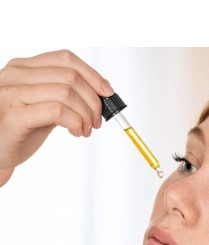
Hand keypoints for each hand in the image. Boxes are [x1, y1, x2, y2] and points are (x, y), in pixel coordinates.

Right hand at [0, 49, 113, 185]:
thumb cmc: (20, 132)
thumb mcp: (43, 106)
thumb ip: (63, 96)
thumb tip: (100, 92)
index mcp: (22, 68)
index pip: (65, 58)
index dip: (92, 74)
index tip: (107, 92)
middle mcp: (15, 75)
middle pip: (70, 76)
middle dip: (92, 100)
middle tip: (96, 121)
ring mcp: (12, 94)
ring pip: (66, 93)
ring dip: (85, 115)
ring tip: (85, 130)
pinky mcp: (14, 116)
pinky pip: (56, 111)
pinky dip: (75, 122)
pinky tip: (76, 132)